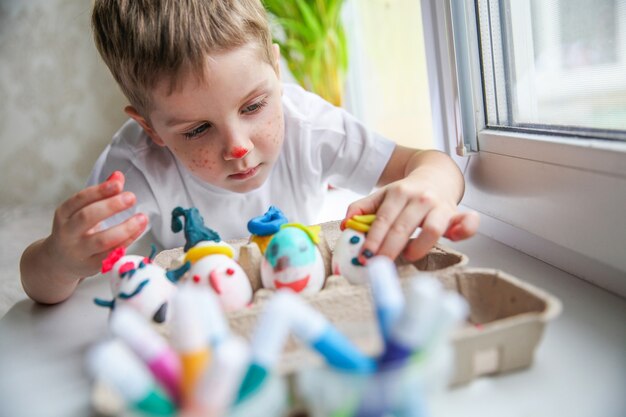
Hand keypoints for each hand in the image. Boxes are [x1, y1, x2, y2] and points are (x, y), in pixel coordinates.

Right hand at [43, 171, 147, 279]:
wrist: (59, 262)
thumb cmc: (75, 230)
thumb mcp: (81, 210)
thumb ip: (100, 193)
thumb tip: (118, 175)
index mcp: (64, 214)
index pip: (79, 200)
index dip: (99, 191)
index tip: (118, 183)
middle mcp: (68, 233)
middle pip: (87, 217)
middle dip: (111, 206)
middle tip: (131, 197)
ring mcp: (79, 251)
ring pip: (102, 240)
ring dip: (125, 228)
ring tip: (142, 218)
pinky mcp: (92, 266)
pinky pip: (112, 254)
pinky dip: (128, 241)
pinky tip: (139, 230)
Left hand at [345, 178, 478, 262]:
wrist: (435, 176)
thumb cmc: (406, 193)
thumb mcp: (382, 196)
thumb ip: (362, 209)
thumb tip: (347, 225)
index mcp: (398, 193)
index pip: (383, 220)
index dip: (373, 239)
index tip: (365, 257)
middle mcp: (420, 198)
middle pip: (403, 227)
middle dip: (389, 249)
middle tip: (379, 266)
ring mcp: (440, 206)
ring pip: (432, 229)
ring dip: (419, 247)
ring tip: (407, 257)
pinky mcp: (457, 214)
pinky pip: (467, 222)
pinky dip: (465, 230)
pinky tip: (455, 238)